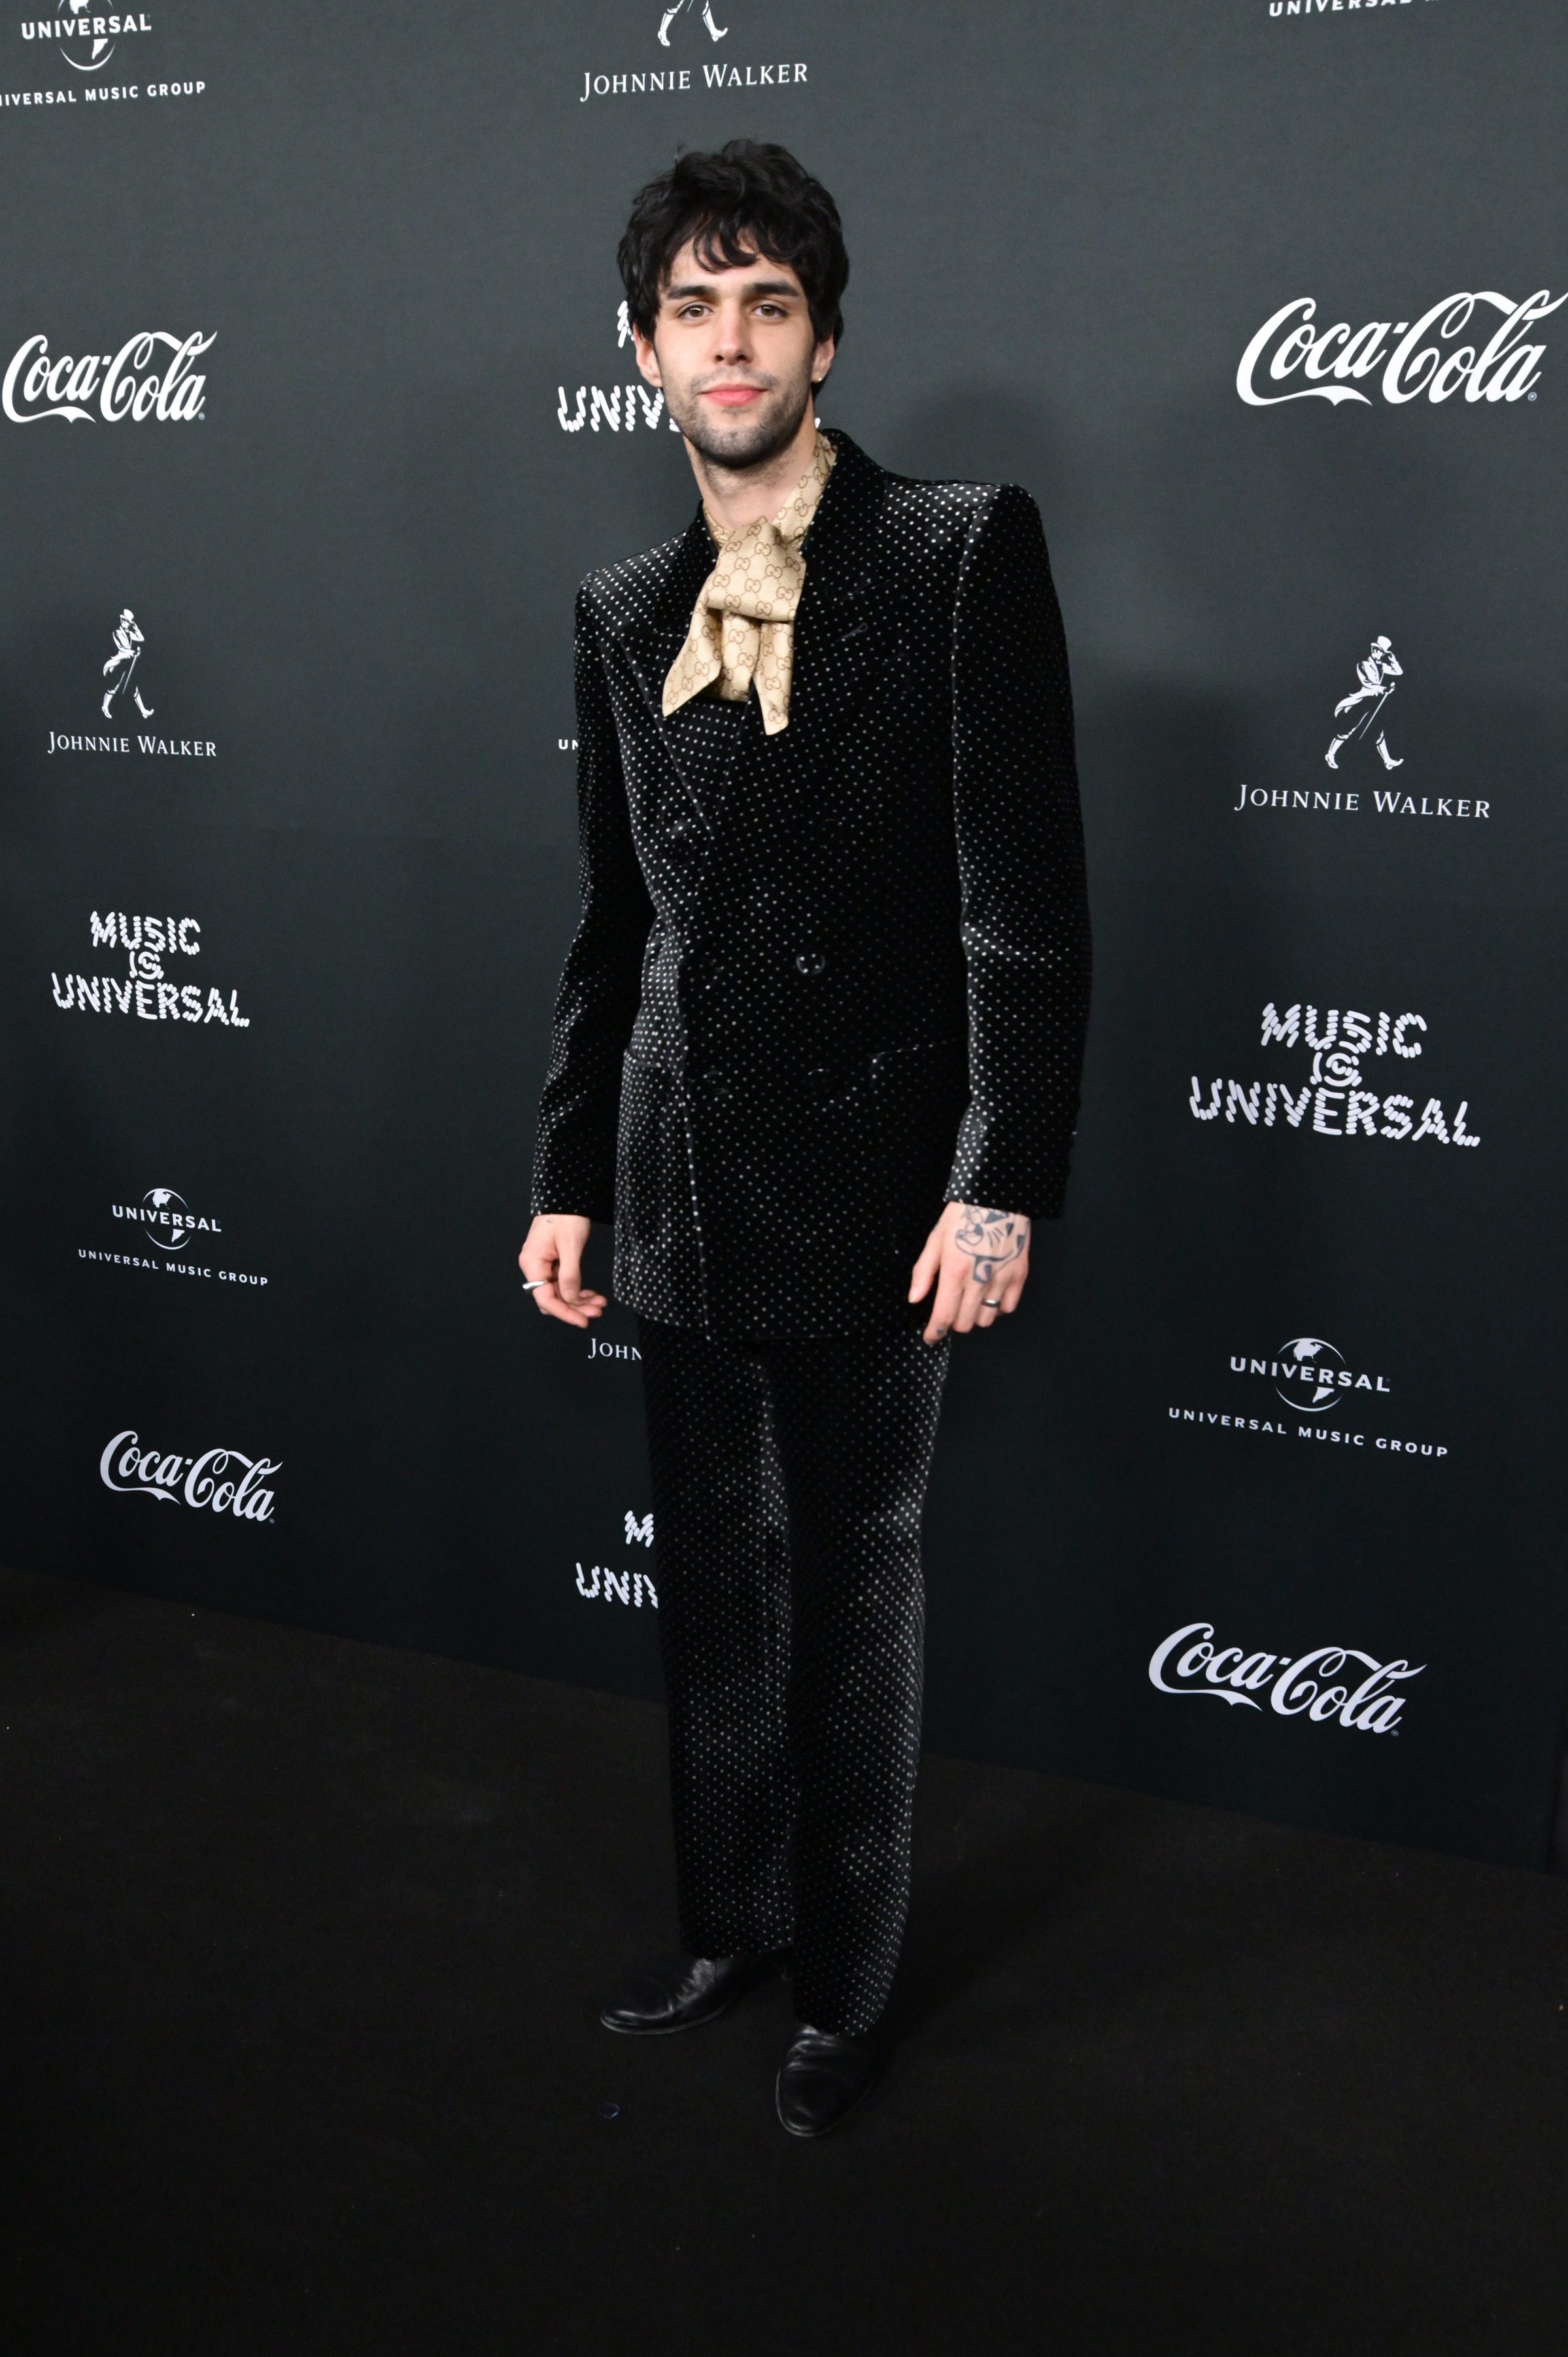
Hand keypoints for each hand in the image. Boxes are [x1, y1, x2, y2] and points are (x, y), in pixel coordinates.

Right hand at [519, 1214, 604, 1328]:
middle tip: (598, 1310)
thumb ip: (569, 1275)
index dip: (564, 1313)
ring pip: (559, 1292)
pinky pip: (562, 1282)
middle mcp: (533, 1267)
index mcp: (533, 1263)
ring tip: (600, 1303)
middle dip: (575, 1307)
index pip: (545, 1298)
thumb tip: (570, 1299)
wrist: (567, 1197)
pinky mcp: (552, 1262)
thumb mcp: (571, 1246)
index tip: (583, 1321)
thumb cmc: (566, 1217)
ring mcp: (542, 1265)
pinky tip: (592, 1293)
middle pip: (552, 1298)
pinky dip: (577, 1289)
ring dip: (579, 1300)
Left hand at [909, 1202, 1030, 1344]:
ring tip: (970, 1301)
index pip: (943, 1316)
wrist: (998, 1196)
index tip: (930, 1337)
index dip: (935, 1332)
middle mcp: (979, 1279)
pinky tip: (989, 1294)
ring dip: (975, 1316)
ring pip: (986, 1319)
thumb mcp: (936, 1239)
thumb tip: (915, 1299)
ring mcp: (1002, 1279)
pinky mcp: (1019, 1275)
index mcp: (954, 1271)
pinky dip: (997, 1307)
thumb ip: (924, 1272)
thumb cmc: (963, 1215)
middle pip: (965, 1323)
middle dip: (953, 1323)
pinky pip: (1007, 1307)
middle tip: (950, 1311)